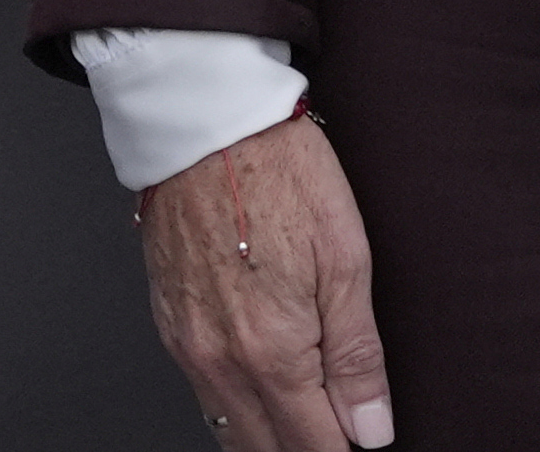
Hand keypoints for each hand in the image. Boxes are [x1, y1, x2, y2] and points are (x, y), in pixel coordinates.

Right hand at [133, 111, 393, 451]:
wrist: (203, 120)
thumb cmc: (278, 173)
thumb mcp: (347, 260)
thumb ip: (357, 357)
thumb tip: (371, 429)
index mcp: (272, 351)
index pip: (315, 447)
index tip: (364, 446)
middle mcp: (220, 359)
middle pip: (267, 450)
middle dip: (307, 450)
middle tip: (340, 435)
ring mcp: (187, 344)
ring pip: (230, 429)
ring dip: (270, 438)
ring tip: (308, 421)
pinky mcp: (168, 321)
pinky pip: (202, 394)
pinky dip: (236, 407)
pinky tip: (262, 390)